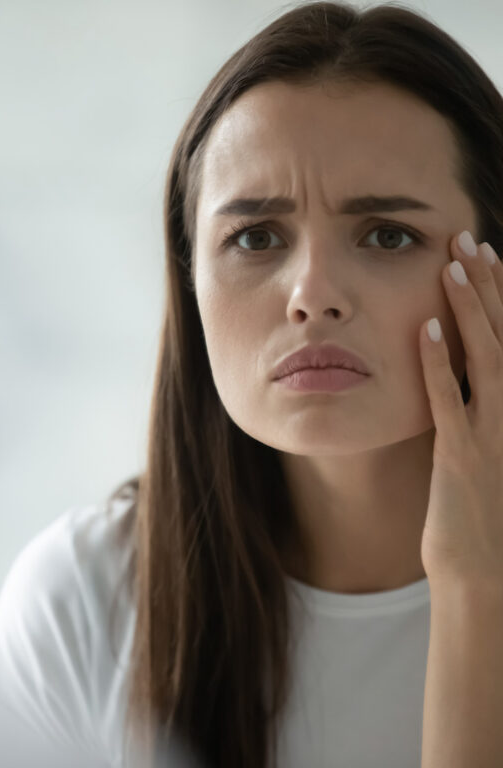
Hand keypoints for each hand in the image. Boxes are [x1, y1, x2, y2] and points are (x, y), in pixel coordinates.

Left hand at [419, 231, 502, 589]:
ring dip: (468, 309)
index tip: (488, 254)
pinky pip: (449, 400)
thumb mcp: (492, 448)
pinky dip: (437, 362)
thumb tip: (462, 362)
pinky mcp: (461, 457)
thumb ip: (482, 404)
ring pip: (484, 357)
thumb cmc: (487, 511)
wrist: (488, 572)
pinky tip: (423, 329)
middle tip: (468, 239)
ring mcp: (496, 434)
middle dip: (487, 285)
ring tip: (451, 266)